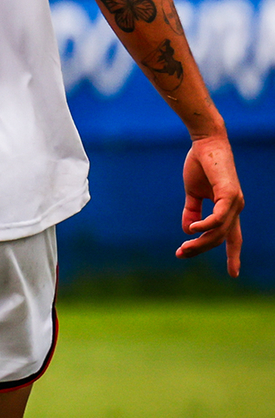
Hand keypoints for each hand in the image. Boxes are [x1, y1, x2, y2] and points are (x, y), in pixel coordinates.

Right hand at [178, 134, 243, 274]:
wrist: (205, 142)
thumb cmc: (200, 164)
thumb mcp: (193, 192)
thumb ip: (192, 210)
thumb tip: (188, 229)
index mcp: (228, 208)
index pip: (233, 237)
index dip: (233, 256)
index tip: (233, 274)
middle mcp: (236, 207)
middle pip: (220, 238)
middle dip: (201, 250)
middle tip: (181, 254)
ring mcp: (235, 201)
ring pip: (219, 232)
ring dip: (200, 242)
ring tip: (182, 247)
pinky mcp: (230, 194)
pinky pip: (219, 218)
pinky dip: (205, 226)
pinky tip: (192, 229)